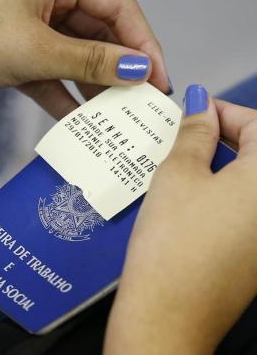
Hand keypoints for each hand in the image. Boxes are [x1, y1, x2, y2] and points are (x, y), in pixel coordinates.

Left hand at [0, 0, 169, 112]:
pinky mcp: (15, 52)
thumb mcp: (37, 50)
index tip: (158, 77)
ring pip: (74, 56)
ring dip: (92, 85)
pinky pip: (50, 73)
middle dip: (119, 68)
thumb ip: (91, 60)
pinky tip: (78, 119)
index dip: (143, 42)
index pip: (117, 5)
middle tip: (139, 101)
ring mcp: (29, 26)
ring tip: (113, 115)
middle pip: (97, 33)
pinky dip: (63, 94)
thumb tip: (138, 68)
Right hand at [104, 85, 256, 353]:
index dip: (221, 110)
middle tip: (184, 134)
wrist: (168, 311)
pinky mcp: (256, 252)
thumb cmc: (173, 238)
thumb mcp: (178, 173)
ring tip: (182, 162)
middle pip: (256, 152)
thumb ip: (194, 133)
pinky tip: (192, 194)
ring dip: (220, 163)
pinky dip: (223, 190)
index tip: (192, 109)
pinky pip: (244, 206)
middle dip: (222, 136)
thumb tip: (200, 105)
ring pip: (248, 180)